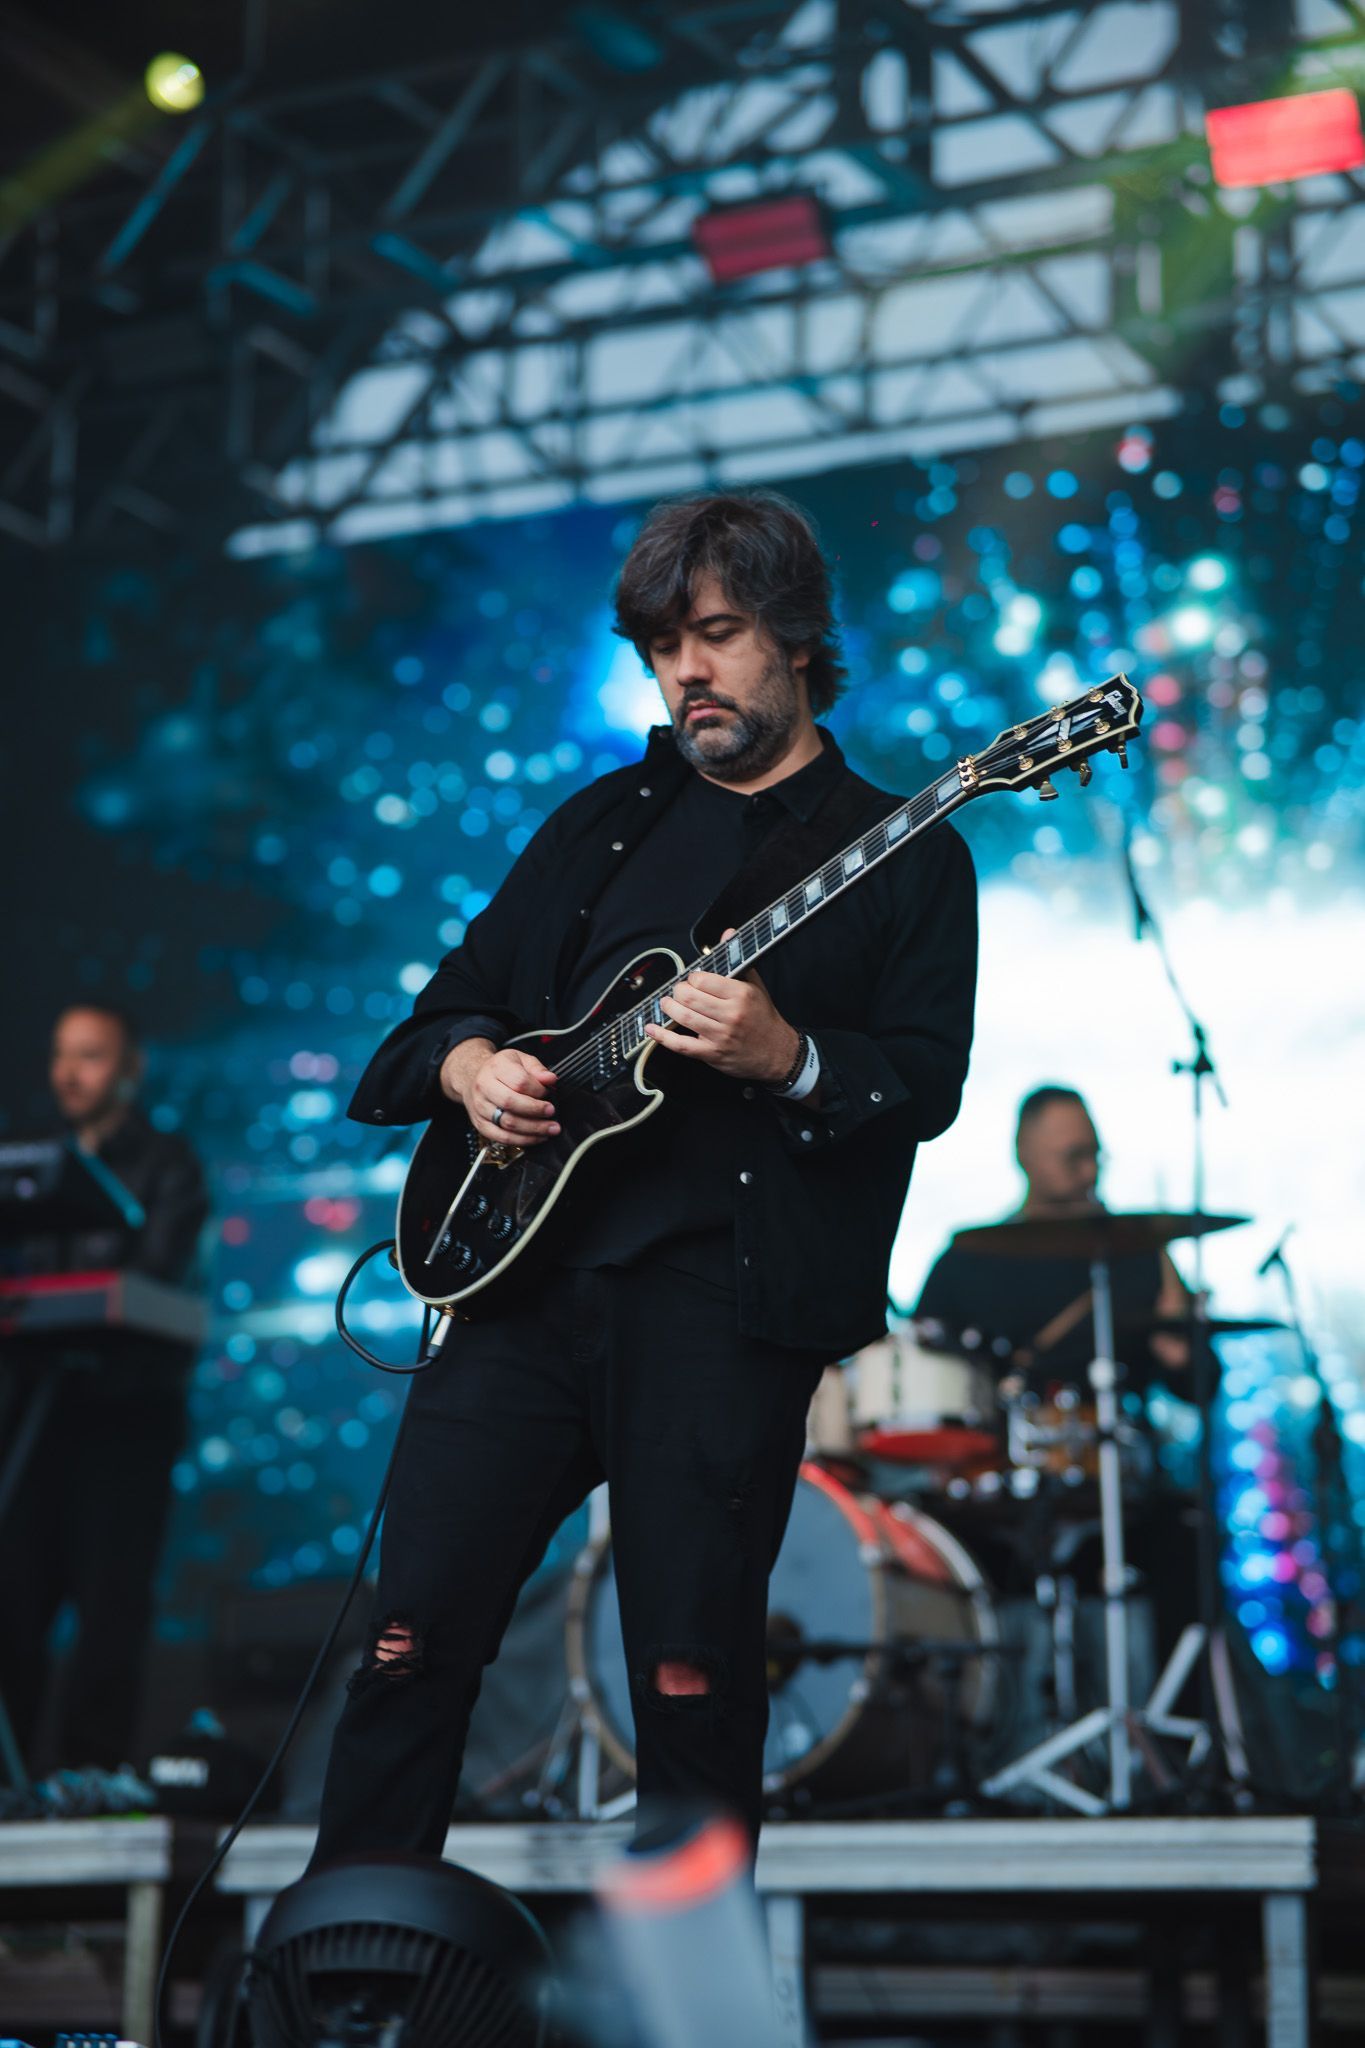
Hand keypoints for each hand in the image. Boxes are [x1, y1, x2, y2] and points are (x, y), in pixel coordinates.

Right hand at [440, 1040, 559, 1146]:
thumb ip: (537, 1069)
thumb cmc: (501, 1069)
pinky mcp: (480, 1124)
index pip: (519, 1081)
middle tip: (551, 1112)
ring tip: (550, 1128)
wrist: (474, 1077)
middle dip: (535, 1110)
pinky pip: (502, 1137)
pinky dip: (522, 1140)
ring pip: (507, 1123)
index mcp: (496, 1068)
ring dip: (533, 1129)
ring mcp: (480, 1107)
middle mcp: (484, 1087)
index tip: (548, 1093)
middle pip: (510, 1102)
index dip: (537, 1090)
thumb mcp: (520, 1059)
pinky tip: (536, 1137)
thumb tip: (550, 1079)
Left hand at [644, 928, 799, 1084]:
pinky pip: (681, 1045)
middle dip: (677, 991)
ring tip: (667, 1003)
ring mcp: (720, 1036)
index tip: (693, 980)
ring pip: (683, 1017)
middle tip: (677, 991)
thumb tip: (728, 933)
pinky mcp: (712, 1054)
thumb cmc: (764, 1018)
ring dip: (668, 1008)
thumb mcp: (755, 986)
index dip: (692, 978)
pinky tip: (652, 1029)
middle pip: (688, 997)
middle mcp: (730, 1015)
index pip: (702, 979)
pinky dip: (662, 1036)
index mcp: (741, 994)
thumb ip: (737, 960)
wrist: (777, 1053)